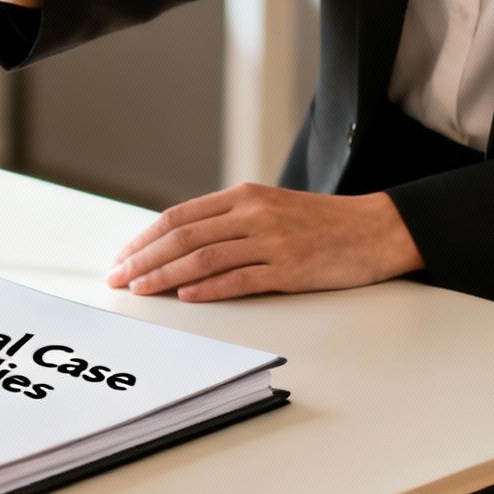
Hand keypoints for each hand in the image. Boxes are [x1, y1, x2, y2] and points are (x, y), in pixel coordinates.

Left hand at [105, 185, 423, 301]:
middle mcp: (252, 214)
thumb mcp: (270, 209)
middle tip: (118, 278)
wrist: (375, 229)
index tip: (123, 258)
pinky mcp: (290, 268)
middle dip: (143, 259)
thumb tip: (181, 244)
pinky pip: (240, 279)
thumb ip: (229, 222)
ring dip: (165, 275)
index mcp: (243, 197)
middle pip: (183, 236)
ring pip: (204, 257)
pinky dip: (208, 288)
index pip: (179, 217)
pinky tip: (185, 296)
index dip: (145, 238)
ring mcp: (271, 241)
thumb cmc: (320, 224)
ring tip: (141, 289)